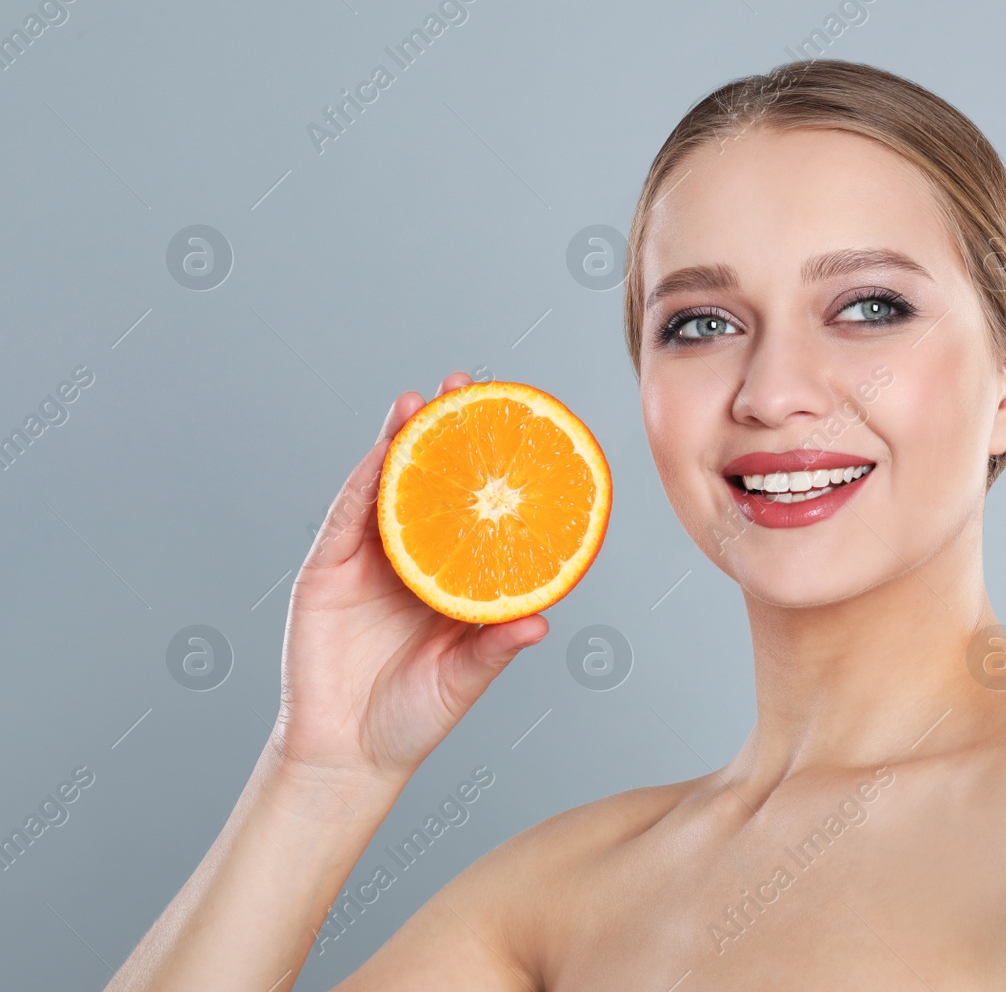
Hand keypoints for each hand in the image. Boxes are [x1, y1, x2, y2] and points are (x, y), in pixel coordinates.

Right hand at [273, 372, 549, 787]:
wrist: (347, 758)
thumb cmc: (412, 718)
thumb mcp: (465, 680)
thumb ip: (497, 648)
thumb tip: (542, 623)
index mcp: (451, 577)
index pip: (472, 509)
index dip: (487, 466)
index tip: (514, 423)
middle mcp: (411, 559)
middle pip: (428, 481)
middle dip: (444, 431)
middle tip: (466, 385)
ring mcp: (366, 562)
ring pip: (383, 487)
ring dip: (400, 440)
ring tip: (420, 400)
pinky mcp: (326, 572)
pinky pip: (345, 518)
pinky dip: (363, 482)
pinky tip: (381, 450)